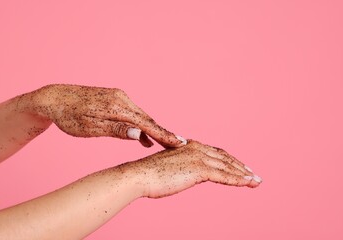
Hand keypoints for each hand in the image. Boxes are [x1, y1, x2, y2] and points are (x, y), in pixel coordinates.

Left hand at [25, 84, 185, 147]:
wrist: (54, 98)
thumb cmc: (69, 116)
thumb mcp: (90, 128)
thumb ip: (117, 130)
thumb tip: (140, 134)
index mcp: (117, 106)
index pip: (146, 123)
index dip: (163, 134)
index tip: (179, 142)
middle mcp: (121, 98)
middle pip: (147, 118)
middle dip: (162, 132)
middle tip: (179, 145)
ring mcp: (118, 96)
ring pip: (140, 116)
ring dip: (152, 129)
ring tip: (164, 143)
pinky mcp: (114, 98)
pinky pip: (132, 113)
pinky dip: (140, 124)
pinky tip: (143, 136)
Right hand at [119, 140, 261, 197]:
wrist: (138, 175)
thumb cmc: (148, 174)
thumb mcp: (169, 167)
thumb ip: (182, 168)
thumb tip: (188, 174)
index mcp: (189, 146)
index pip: (215, 153)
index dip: (229, 160)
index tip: (239, 167)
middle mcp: (196, 148)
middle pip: (225, 157)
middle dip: (240, 166)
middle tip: (253, 175)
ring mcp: (198, 157)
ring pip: (227, 166)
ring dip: (244, 174)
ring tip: (256, 181)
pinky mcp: (199, 169)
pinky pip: (224, 176)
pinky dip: (238, 180)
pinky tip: (249, 183)